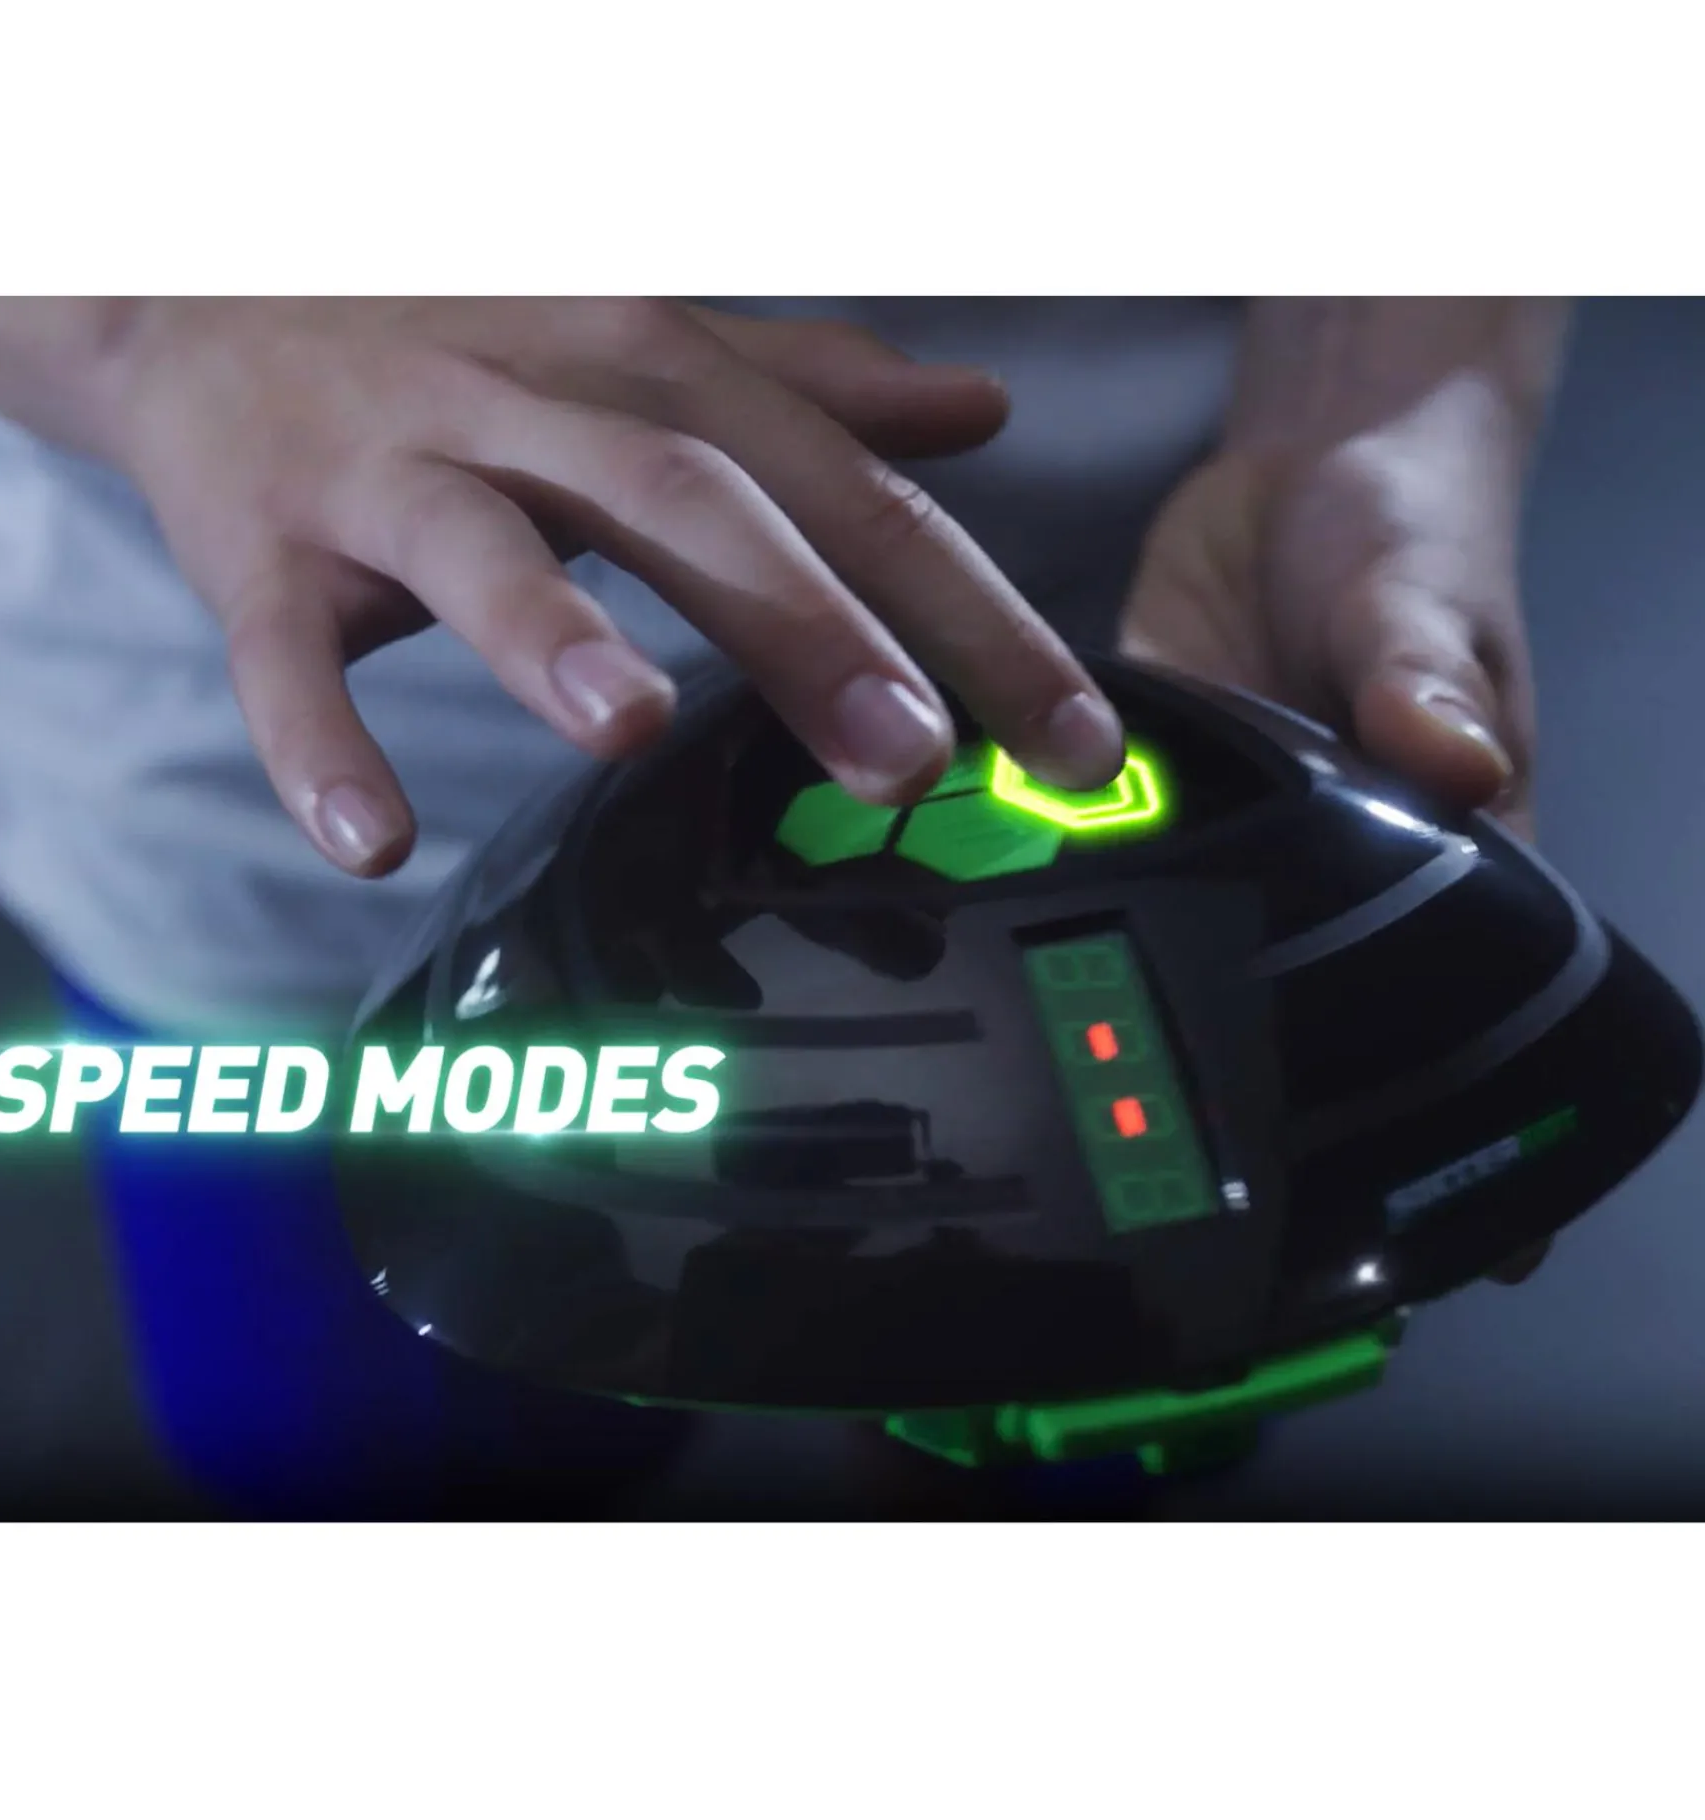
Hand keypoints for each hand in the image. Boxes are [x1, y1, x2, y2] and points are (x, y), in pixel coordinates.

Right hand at [96, 299, 1124, 876]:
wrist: (214, 285)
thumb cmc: (464, 329)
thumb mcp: (649, 336)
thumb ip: (814, 382)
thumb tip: (978, 407)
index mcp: (655, 366)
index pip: (843, 494)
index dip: (973, 615)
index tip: (1075, 743)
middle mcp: (538, 404)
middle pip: (689, 507)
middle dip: (806, 630)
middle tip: (909, 759)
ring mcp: (395, 469)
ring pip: (480, 544)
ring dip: (550, 634)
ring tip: (630, 730)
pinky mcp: (270, 544)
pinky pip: (285, 649)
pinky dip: (318, 741)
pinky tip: (369, 839)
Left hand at [1120, 372, 1546, 1281]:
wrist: (1300, 469)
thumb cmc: (1411, 539)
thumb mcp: (1428, 604)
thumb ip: (1424, 681)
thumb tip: (1452, 762)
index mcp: (1423, 856)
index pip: (1444, 1013)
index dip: (1445, 1127)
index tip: (1438, 1253)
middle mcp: (1307, 873)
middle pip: (1285, 1009)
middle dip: (1240, 1098)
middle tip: (1177, 1191)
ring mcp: (1213, 837)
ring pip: (1167, 951)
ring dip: (1119, 1006)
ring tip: (1061, 1100)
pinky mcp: (1125, 783)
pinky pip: (1080, 856)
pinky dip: (1043, 896)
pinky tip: (989, 945)